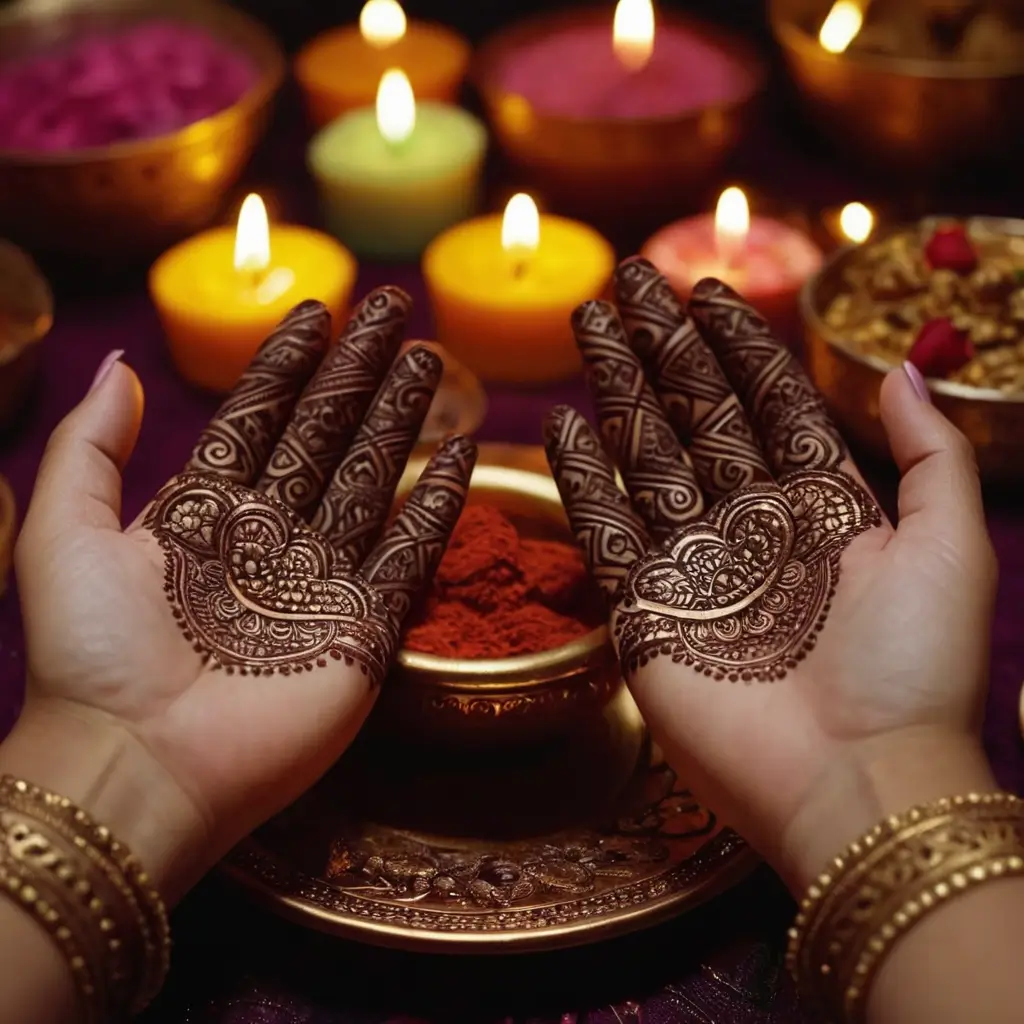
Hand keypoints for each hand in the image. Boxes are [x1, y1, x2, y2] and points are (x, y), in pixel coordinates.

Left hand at [10, 289, 475, 898]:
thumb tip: (123, 367)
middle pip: (324, 436)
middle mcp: (267, 538)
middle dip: (358, 375)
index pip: (256, 419)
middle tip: (391, 312)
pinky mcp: (364, 627)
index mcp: (200, 514)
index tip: (316, 314)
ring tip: (428, 360)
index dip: (286, 366)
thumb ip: (93, 448)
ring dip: (400, 420)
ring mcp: (321, 582)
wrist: (139, 765)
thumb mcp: (64, 535)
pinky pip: (410, 553)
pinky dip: (437, 507)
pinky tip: (459, 459)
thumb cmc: (94, 653)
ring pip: (371, 480)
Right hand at [544, 259, 996, 889]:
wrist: (854, 782)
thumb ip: (929, 455)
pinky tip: (564, 426)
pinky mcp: (645, 609)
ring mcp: (695, 565)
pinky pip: (605, 529)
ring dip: (617, 389)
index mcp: (825, 507)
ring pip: (646, 456)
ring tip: (592, 325)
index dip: (740, 346)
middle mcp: (754, 526)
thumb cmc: (913, 667)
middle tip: (629, 282)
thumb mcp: (950, 548)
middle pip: (697, 416)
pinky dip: (582, 479)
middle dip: (664, 348)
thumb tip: (905, 369)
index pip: (771, 404)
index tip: (706, 290)